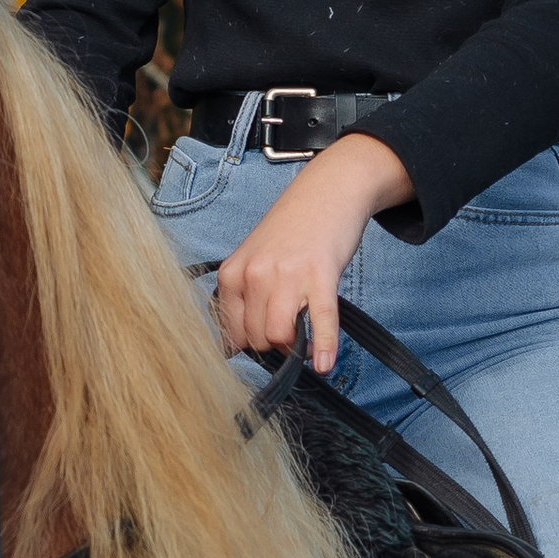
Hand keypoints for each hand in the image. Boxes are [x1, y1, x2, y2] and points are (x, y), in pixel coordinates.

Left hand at [212, 132, 413, 375]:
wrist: (327, 192)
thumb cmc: (291, 231)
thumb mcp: (254, 260)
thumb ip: (244, 297)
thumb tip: (239, 347)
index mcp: (232, 273)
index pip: (232, 334)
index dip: (252, 344)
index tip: (266, 339)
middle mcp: (254, 274)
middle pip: (256, 339)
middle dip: (274, 345)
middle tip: (290, 330)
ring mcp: (286, 275)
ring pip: (279, 337)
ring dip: (295, 347)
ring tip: (305, 337)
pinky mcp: (319, 275)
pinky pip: (319, 321)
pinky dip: (323, 347)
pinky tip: (324, 365)